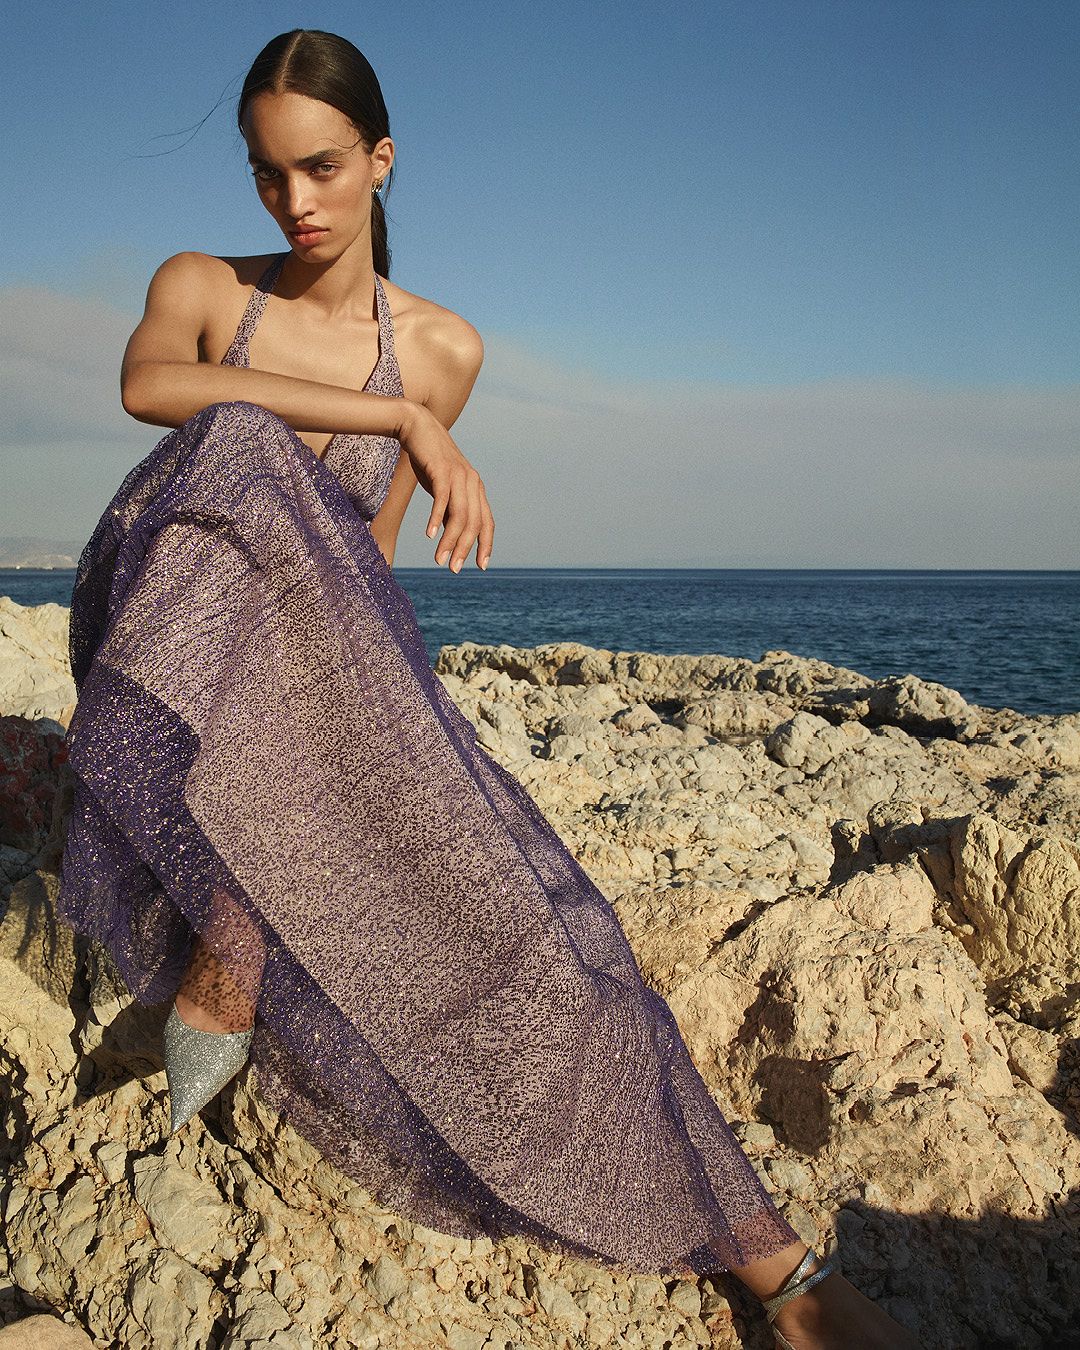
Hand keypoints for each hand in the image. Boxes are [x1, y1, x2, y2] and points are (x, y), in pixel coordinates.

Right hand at [399, 403, 493, 571]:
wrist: (417, 428)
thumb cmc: (430, 462)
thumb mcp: (443, 489)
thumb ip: (450, 509)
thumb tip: (451, 536)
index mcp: (476, 489)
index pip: (487, 522)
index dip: (485, 545)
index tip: (481, 565)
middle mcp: (473, 483)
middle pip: (474, 523)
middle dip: (464, 549)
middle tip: (454, 570)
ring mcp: (459, 476)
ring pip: (459, 515)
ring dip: (449, 541)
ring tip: (440, 560)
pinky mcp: (442, 470)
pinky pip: (442, 499)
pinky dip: (437, 518)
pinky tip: (430, 535)